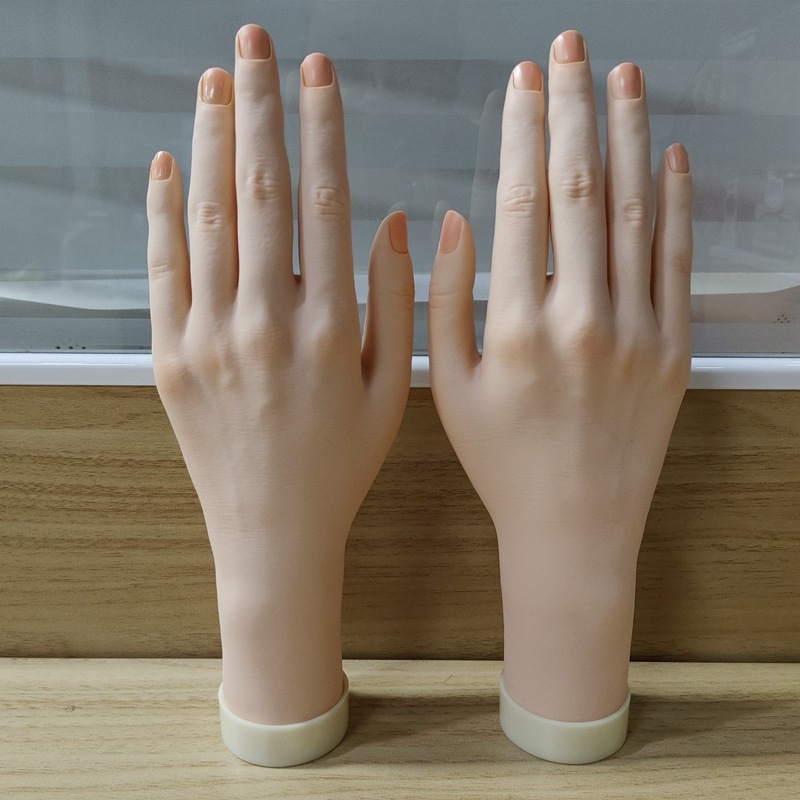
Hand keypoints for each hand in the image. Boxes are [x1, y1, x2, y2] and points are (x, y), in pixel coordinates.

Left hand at [146, 24, 412, 730]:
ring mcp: (210, 338)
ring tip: (216, 82)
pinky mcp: (170, 357)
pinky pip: (162, 269)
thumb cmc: (340, 464)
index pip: (323, 203)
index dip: (322, 131)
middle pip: (258, 191)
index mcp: (330, 328)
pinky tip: (168, 163)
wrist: (273, 531)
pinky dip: (162, 211)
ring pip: (206, 218)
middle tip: (256, 45)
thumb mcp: (394, 390)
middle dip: (258, 108)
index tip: (321, 76)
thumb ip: (399, 303)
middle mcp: (266, 322)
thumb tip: (398, 221)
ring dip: (209, 142)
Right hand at [429, 30, 691, 741]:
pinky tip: (668, 154)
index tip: (521, 83)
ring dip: (627, 137)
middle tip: (568, 47)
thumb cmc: (502, 464)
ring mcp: (637, 333)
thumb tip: (454, 219)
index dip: (523, 135)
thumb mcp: (450, 389)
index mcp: (517, 328)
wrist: (573, 530)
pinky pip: (677, 262)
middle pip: (581, 190)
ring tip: (620, 75)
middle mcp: (581, 321)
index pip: (523, 205)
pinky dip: (675, 203)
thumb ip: (444, 302)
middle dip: (573, 109)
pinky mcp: (672, 351)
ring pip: (634, 213)